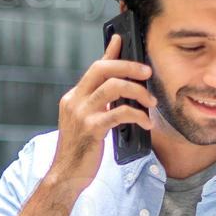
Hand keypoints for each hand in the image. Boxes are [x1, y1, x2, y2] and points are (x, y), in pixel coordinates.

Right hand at [43, 32, 154, 201]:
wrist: (65, 176)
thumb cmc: (80, 150)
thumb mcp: (86, 121)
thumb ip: (98, 103)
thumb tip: (115, 86)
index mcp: (73, 97)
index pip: (95, 67)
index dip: (111, 52)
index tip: (122, 39)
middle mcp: (75, 101)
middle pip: (103, 68)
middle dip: (129, 66)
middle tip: (148, 74)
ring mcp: (81, 114)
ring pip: (113, 87)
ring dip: (138, 92)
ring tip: (150, 103)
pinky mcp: (91, 129)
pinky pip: (119, 112)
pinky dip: (138, 115)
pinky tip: (146, 123)